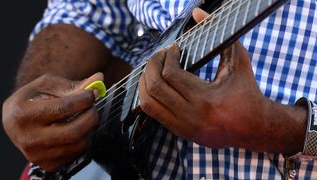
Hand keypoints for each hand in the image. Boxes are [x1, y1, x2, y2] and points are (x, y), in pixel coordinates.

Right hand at [2, 73, 102, 171]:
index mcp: (23, 114)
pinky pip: (76, 154)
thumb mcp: (48, 85)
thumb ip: (74, 84)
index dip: (84, 99)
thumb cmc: (32, 99)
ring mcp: (37, 154)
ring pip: (78, 144)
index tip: (92, 93)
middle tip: (93, 107)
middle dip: (91, 116)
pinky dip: (82, 141)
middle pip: (73, 132)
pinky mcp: (48, 164)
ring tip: (82, 118)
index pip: (63, 108)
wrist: (17, 119)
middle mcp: (28, 138)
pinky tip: (74, 130)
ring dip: (88, 129)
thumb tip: (99, 79)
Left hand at [138, 8, 274, 149]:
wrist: (254, 128)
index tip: (173, 49)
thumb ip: (219, 35)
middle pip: (155, 87)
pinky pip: (153, 113)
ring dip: (145, 82)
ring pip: (148, 103)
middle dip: (151, 66)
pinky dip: (150, 96)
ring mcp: (183, 127)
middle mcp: (191, 115)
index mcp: (206, 99)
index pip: (171, 74)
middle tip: (159, 55)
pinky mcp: (180, 132)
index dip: (167, 57)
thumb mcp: (239, 61)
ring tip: (154, 69)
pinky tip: (157, 84)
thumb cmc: (247, 91)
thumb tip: (198, 12)